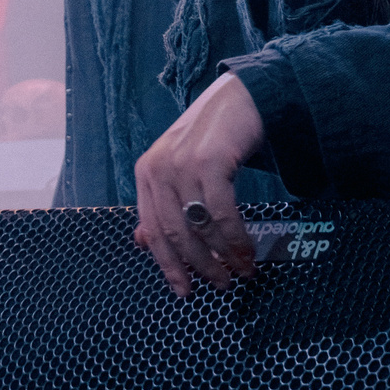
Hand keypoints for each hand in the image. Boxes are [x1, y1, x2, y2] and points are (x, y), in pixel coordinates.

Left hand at [132, 74, 267, 297]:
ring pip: (199, 226)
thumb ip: (162, 203)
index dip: (168, 264)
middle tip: (220, 285)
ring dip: (223, 256)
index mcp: (146, 173)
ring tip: (241, 271)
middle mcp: (158, 168)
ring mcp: (182, 163)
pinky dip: (236, 238)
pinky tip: (247, 251)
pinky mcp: (209, 161)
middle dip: (199, 266)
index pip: (152, 230)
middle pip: (174, 233)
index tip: (184, 290)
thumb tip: (142, 243)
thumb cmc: (212, 139)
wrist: (241, 99)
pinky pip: (221, 213)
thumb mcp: (179, 169)